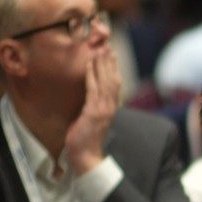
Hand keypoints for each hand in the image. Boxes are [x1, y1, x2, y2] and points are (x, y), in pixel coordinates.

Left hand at [65, 50, 120, 174]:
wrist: (86, 155)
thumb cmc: (87, 138)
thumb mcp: (93, 118)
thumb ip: (95, 106)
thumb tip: (93, 95)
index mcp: (112, 107)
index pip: (115, 84)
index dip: (114, 68)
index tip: (112, 53)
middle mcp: (111, 106)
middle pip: (113, 79)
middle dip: (110, 62)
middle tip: (108, 45)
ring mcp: (103, 109)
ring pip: (106, 82)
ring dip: (103, 64)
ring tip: (101, 49)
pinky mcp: (93, 112)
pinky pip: (93, 90)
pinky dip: (92, 76)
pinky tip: (89, 64)